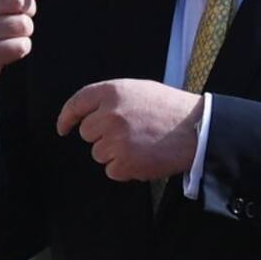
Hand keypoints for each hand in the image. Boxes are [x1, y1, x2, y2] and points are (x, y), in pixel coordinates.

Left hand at [57, 79, 202, 180]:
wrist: (197, 129)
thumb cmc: (168, 108)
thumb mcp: (137, 89)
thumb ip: (110, 99)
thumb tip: (84, 115)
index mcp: (112, 92)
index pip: (77, 103)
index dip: (66, 117)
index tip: (63, 128)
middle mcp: (110, 114)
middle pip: (87, 133)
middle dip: (102, 135)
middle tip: (129, 132)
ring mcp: (116, 140)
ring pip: (98, 153)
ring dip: (114, 153)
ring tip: (140, 143)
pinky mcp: (124, 162)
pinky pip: (111, 170)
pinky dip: (124, 168)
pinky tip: (143, 156)